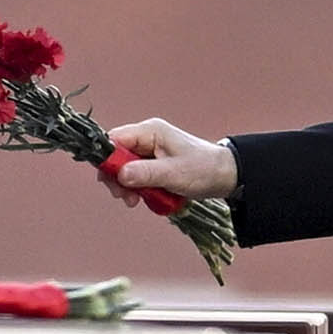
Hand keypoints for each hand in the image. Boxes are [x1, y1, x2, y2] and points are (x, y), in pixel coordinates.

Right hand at [99, 118, 238, 205]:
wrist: (225, 176)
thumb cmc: (203, 169)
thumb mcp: (173, 173)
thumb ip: (145, 173)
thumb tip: (120, 174)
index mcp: (150, 132)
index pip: (114, 140)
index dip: (107, 160)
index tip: (110, 181)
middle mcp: (146, 139)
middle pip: (116, 157)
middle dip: (117, 179)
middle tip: (126, 198)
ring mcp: (149, 152)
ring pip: (124, 170)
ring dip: (128, 188)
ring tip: (138, 201)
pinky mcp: (153, 165)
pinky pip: (136, 177)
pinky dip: (139, 190)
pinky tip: (148, 198)